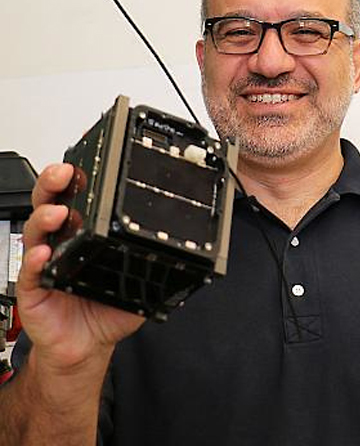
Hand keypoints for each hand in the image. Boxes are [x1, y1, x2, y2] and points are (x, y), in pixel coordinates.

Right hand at [18, 163, 144, 371]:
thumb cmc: (106, 311)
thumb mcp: (137, 282)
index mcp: (85, 235)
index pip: (78, 199)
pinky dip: (33, 260)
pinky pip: (28, 271)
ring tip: (58, 212)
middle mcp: (61, 243)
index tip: (87, 164)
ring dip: (44, 217)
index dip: (78, 179)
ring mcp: (44, 263)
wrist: (87, 345)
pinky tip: (42, 254)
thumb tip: (181, 249)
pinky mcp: (33, 288)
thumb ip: (153, 263)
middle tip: (64, 173)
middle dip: (54, 183)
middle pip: (50, 203)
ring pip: (35, 231)